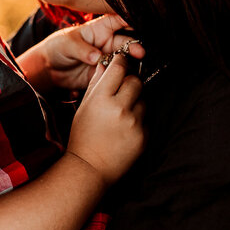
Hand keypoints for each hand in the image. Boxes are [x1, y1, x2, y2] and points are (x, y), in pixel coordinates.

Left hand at [19, 14, 144, 91]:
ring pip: (125, 58)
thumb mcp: (67, 44)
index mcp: (99, 28)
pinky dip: (123, 76)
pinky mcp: (105, 73)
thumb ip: (82, 50)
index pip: (118, 20)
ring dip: (131, 62)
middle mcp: (107, 42)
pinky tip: (126, 77)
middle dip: (134, 46)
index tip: (139, 22)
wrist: (50, 69)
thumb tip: (97, 57)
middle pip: (126, 41)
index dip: (129, 19)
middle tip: (139, 52)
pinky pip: (117, 74)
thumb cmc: (57, 48)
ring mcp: (108, 58)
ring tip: (134, 66)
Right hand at [66, 53, 145, 186]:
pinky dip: (138, 119)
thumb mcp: (84, 107)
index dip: (121, 62)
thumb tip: (105, 64)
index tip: (122, 61)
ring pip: (143, 100)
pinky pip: (146, 118)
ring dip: (136, 101)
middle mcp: (120, 108)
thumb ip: (96, 83)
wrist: (90, 168)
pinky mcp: (144, 136)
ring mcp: (134, 123)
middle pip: (136, 81)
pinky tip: (125, 128)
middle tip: (122, 90)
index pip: (119, 69)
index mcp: (101, 99)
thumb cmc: (83, 137)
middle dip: (130, 82)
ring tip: (121, 115)